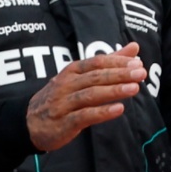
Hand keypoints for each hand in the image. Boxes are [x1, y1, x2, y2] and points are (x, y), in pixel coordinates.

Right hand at [28, 42, 145, 151]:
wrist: (29, 123)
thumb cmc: (60, 98)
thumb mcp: (79, 78)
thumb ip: (108, 63)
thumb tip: (134, 47)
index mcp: (70, 72)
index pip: (94, 62)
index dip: (115, 62)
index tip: (137, 63)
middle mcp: (65, 85)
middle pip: (94, 77)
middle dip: (119, 74)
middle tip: (141, 73)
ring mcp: (63, 104)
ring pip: (90, 95)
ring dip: (113, 91)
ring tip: (134, 88)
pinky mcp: (64, 123)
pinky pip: (84, 116)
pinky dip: (102, 112)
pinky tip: (119, 109)